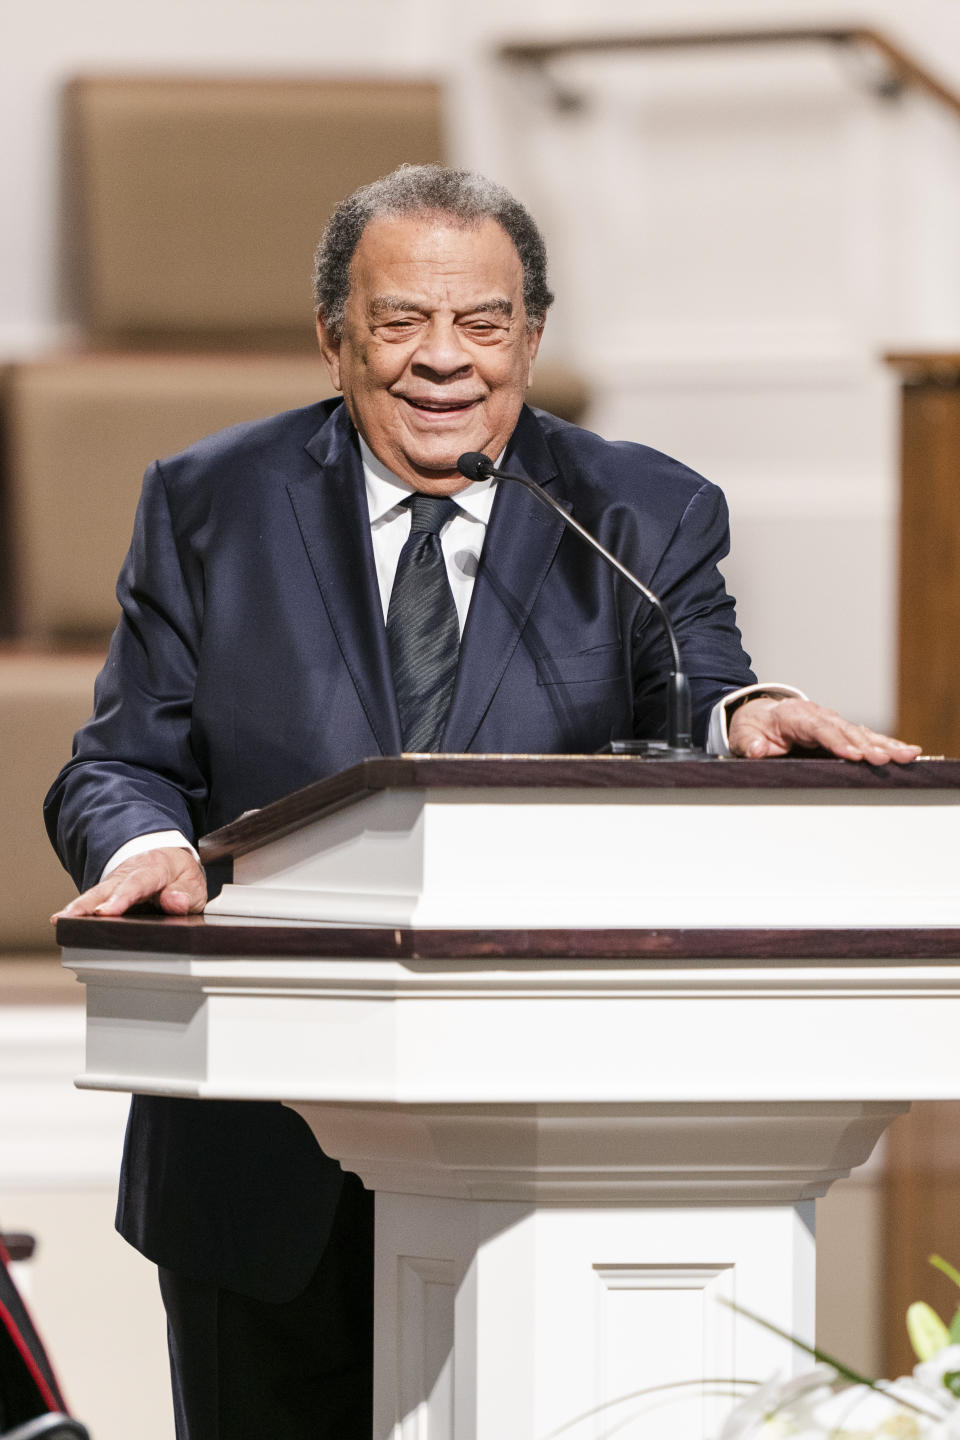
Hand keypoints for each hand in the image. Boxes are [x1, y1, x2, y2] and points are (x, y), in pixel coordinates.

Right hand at [50, 847, 206, 921]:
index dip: (122, 898)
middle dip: (90, 903)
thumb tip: (175, 902)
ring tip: (62, 920)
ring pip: (95, 894)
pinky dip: (77, 911)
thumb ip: (186, 893)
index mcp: (154, 868)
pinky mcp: (107, 893)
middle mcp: (129, 873)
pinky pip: (92, 902)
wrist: (167, 857)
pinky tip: (62, 921)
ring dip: (78, 907)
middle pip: (108, 888)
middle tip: (73, 916)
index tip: (107, 911)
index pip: (138, 883)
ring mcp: (115, 882)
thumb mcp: (193, 881)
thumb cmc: (178, 873)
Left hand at [728, 696, 921, 763]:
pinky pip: (866, 738)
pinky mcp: (842, 732)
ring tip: (907, 755)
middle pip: (846, 730)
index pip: (818, 729)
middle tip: (884, 760)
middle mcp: (819, 716)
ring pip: (862, 733)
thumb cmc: (753, 727)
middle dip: (866, 745)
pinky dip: (887, 744)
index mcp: (795, 716)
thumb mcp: (743, 735)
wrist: (760, 716)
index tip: (853, 754)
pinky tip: (907, 752)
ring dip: (885, 744)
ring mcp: (832, 722)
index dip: (836, 741)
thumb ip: (749, 743)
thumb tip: (759, 748)